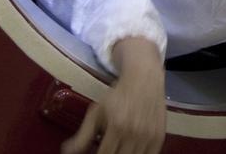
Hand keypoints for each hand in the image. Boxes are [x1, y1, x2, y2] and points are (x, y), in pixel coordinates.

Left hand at [62, 37, 164, 153]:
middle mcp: (135, 132)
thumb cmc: (118, 95)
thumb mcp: (97, 111)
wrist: (145, 78)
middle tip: (105, 151)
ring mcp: (149, 135)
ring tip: (116, 150)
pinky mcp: (159, 136)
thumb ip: (82, 134)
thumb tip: (66, 151)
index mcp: (117, 126)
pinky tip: (130, 151)